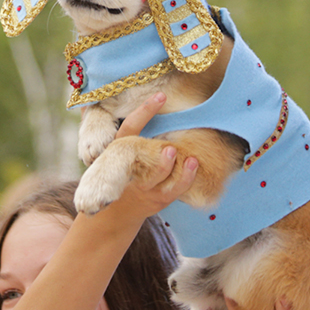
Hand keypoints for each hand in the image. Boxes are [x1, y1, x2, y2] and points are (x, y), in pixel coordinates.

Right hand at [109, 92, 197, 219]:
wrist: (114, 213)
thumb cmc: (120, 173)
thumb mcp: (116, 153)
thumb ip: (131, 131)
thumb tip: (146, 97)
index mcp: (117, 150)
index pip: (130, 128)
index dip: (145, 112)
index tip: (162, 96)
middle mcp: (129, 169)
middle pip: (141, 159)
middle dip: (156, 155)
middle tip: (169, 148)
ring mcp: (144, 186)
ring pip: (160, 178)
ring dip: (173, 168)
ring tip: (190, 159)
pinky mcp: (158, 198)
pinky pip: (174, 189)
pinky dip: (186, 178)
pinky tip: (194, 165)